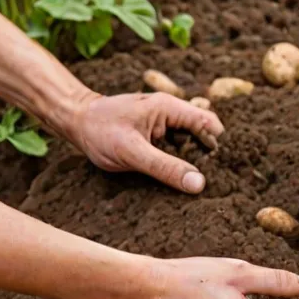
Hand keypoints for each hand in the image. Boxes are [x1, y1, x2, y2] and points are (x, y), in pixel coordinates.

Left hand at [66, 91, 223, 192]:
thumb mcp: (132, 152)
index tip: (223, 172)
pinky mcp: (157, 140)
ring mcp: (164, 128)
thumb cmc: (100, 130)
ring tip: (196, 188)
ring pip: (191, 149)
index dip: (220, 147)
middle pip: (204, 138)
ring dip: (194, 166)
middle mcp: (171, 116)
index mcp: (170, 109)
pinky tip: (178, 183)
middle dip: (208, 160)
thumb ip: (165, 167)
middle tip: (212, 186)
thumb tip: (199, 184)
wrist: (76, 122)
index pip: (210, 124)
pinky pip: (177, 154)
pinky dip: (179, 168)